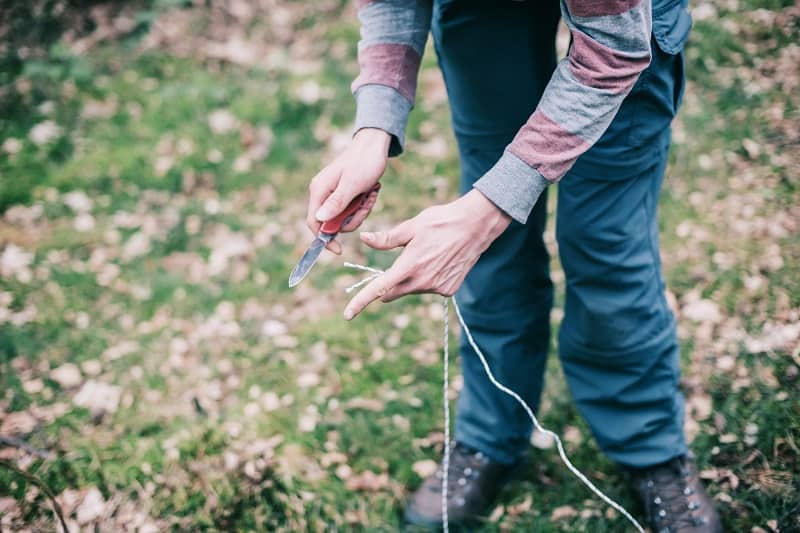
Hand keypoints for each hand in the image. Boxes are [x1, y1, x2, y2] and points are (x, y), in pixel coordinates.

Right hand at [306, 128, 389, 253]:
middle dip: (352, 219)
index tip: (339, 250)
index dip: (324, 239)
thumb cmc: (364, 162)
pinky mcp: (343, 193)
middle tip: (366, 204)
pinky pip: (351, 210)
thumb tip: (319, 220)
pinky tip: (371, 192)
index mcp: (319, 191)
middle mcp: (322, 193)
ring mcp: (332, 194)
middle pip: (332, 223)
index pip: (314, 223)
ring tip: (370, 195)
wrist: (375, 145)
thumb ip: (336, 203)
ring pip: (344, 218)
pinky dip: (362, 205)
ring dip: (360, 211)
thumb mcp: (352, 184)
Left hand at [344, 189, 511, 319]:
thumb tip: (364, 239)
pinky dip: (428, 279)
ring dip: (411, 278)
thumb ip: (387, 239)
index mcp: (409, 266)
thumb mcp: (411, 226)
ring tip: (427, 254)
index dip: (361, 302)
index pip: (379, 288)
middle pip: (394, 291)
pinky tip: (440, 261)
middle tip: (398, 263)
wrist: (476, 226)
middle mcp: (422, 281)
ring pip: (412, 289)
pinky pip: (429, 288)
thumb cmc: (441, 221)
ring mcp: (437, 287)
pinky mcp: (449, 290)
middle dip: (389, 283)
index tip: (348, 314)